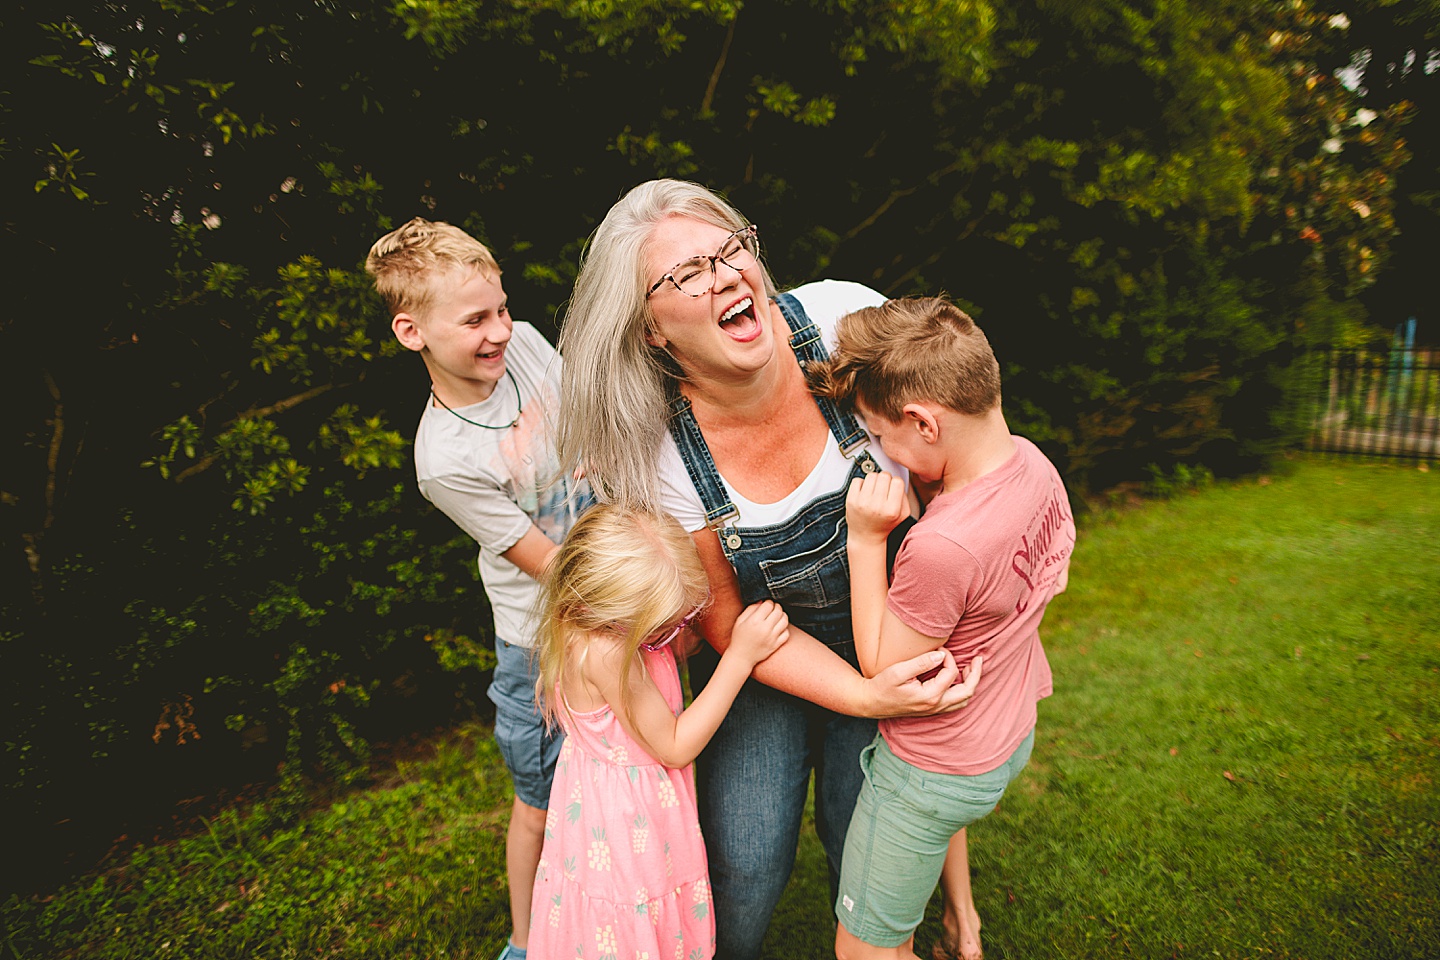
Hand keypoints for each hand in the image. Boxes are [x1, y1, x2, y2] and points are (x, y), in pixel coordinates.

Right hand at [728, 600, 790, 667]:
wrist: (741, 657)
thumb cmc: (739, 638)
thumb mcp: (740, 621)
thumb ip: (751, 609)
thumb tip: (762, 602)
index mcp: (754, 621)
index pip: (768, 605)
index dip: (768, 602)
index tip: (766, 604)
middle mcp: (765, 629)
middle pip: (778, 611)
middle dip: (776, 607)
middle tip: (773, 608)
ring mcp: (772, 638)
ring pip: (785, 621)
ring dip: (782, 615)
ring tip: (777, 616)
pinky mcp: (776, 645)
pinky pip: (786, 633)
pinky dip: (784, 628)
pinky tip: (778, 627)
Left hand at [846, 472, 908, 543]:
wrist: (865, 538)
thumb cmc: (884, 525)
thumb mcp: (902, 515)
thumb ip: (904, 497)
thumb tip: (897, 480)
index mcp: (891, 510)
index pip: (897, 482)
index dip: (896, 483)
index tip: (893, 488)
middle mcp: (876, 506)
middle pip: (884, 475)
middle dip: (885, 480)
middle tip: (883, 489)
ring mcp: (862, 502)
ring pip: (871, 475)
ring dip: (874, 480)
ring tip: (874, 491)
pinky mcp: (851, 500)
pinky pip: (857, 480)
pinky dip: (861, 484)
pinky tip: (864, 493)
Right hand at [864, 651, 984, 717]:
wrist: (871, 703)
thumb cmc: (882, 686)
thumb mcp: (899, 671)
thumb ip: (921, 662)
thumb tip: (941, 655)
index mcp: (930, 696)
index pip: (951, 673)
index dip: (948, 657)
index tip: (939, 648)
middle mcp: (936, 706)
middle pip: (967, 692)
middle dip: (975, 674)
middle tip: (979, 659)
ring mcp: (934, 710)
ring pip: (963, 700)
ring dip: (971, 684)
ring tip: (972, 668)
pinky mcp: (931, 710)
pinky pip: (955, 704)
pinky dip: (963, 691)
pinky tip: (959, 679)